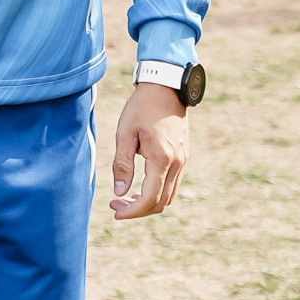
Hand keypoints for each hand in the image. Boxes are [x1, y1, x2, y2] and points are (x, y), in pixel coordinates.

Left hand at [109, 83, 188, 219]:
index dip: (133, 211)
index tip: (116, 212)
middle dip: (138, 210)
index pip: (150, 198)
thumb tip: (120, 192)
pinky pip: (172, 185)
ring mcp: (183, 161)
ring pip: (169, 196)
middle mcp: (177, 163)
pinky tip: (140, 188)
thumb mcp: (125, 134)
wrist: (166, 88)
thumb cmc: (142, 108)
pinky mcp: (183, 157)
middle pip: (161, 202)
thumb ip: (122, 165)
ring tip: (125, 198)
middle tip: (116, 204)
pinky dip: (157, 193)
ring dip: (148, 203)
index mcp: (162, 158)